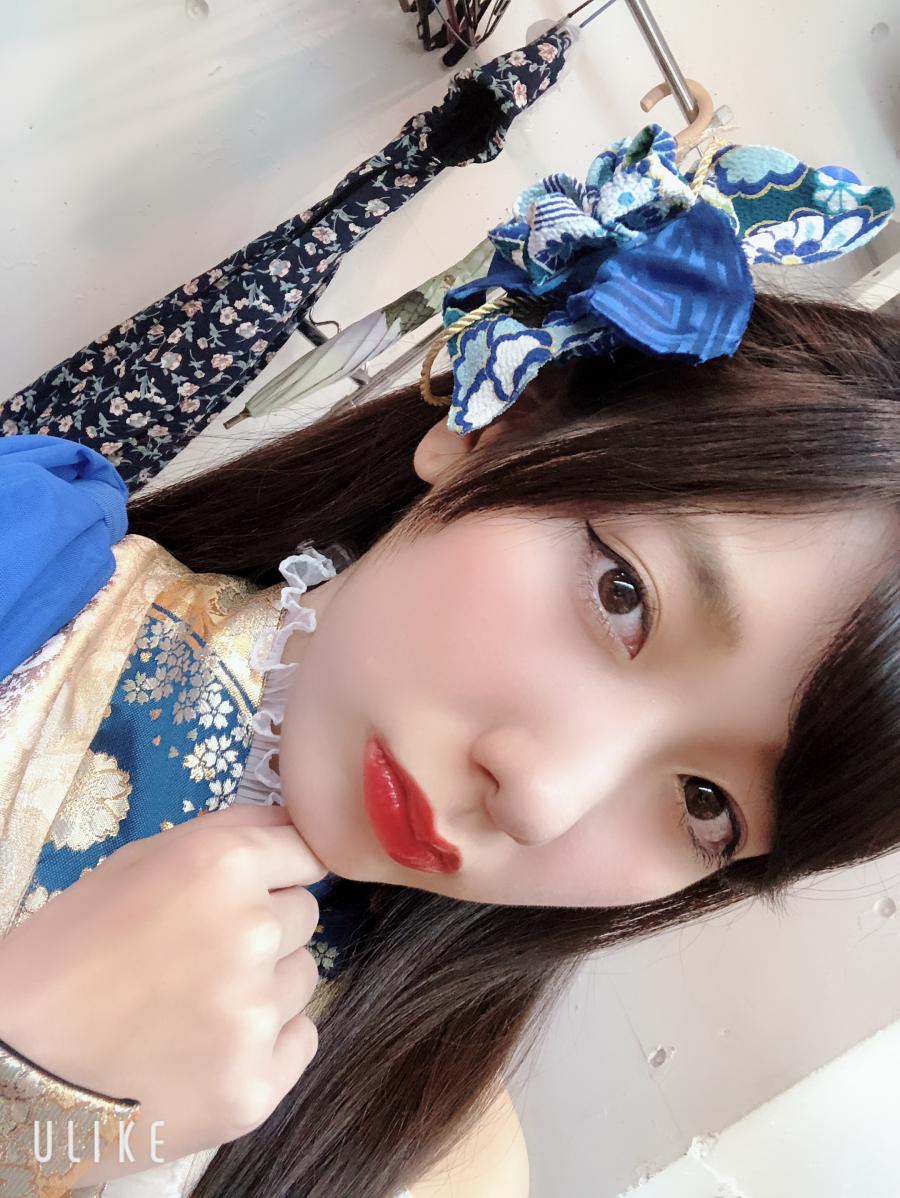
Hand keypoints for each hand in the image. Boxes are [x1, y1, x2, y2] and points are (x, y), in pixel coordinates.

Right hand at [0, 803, 328, 1183]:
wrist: (13, 1068)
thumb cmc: (67, 955)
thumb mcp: (135, 865)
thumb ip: (227, 833)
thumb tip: (294, 824)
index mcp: (223, 866)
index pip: (306, 853)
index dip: (277, 873)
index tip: (252, 893)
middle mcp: (252, 930)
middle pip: (304, 916)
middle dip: (265, 928)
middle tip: (199, 957)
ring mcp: (255, 1014)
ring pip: (302, 979)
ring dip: (265, 986)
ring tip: (195, 1006)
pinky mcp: (255, 1085)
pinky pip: (299, 1041)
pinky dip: (266, 1044)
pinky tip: (209, 1049)